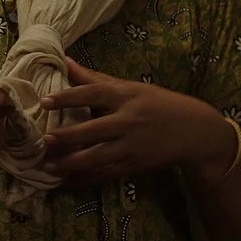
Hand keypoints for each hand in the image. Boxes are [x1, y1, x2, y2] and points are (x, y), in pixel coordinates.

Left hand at [36, 59, 234, 183]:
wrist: (195, 131)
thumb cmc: (158, 103)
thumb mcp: (131, 87)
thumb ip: (96, 78)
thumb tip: (65, 61)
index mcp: (127, 95)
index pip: (93, 94)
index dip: (68, 97)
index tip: (45, 102)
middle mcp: (129, 120)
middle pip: (95, 129)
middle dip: (69, 136)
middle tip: (45, 140)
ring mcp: (133, 145)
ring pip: (99, 156)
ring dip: (73, 162)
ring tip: (49, 165)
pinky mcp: (135, 164)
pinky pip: (106, 173)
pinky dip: (86, 178)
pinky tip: (67, 180)